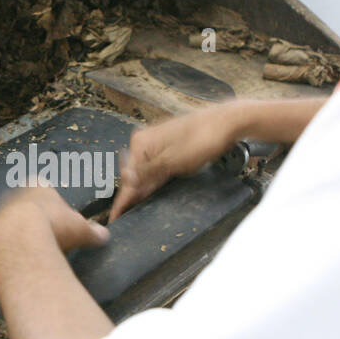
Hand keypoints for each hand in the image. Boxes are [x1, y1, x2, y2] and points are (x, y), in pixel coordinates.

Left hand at [0, 185, 110, 266]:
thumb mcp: (81, 230)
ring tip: (32, 255)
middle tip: (46, 239)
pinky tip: (17, 263)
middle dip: (34, 221)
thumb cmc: (53, 229)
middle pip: (25, 207)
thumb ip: (92, 231)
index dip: (53, 207)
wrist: (20, 242)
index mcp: (38, 186)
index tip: (58, 221)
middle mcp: (14, 195)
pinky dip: (6, 252)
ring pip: (9, 224)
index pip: (45, 190)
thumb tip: (104, 235)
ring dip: (18, 237)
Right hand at [110, 104, 243, 219]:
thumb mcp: (172, 161)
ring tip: (129, 207)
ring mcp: (158, 143)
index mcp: (141, 143)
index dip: (122, 199)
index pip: (128, 177)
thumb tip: (127, 180)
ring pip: (145, 171)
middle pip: (134, 174)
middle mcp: (146, 141)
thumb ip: (148, 172)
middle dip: (129, 194)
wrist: (225, 122)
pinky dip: (152, 180)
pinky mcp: (170, 147)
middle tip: (120, 215)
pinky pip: (156, 167)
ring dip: (139, 188)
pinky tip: (146, 190)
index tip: (114, 216)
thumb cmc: (202, 138)